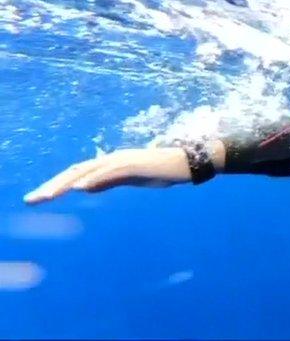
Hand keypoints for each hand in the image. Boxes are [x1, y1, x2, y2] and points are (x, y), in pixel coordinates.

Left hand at [23, 147, 192, 204]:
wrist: (188, 163)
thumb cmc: (163, 172)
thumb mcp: (131, 180)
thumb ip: (109, 182)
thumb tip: (84, 188)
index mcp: (110, 163)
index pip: (77, 173)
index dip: (56, 185)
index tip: (38, 198)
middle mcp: (112, 158)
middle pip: (75, 171)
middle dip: (52, 185)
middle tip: (32, 200)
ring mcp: (123, 160)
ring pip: (87, 171)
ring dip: (65, 183)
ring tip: (47, 196)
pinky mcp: (134, 164)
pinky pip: (109, 171)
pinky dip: (93, 179)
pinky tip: (79, 187)